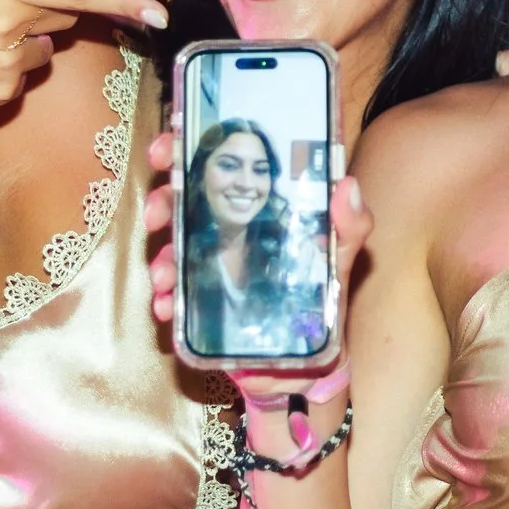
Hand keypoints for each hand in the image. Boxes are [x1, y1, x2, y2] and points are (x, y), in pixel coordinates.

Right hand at [143, 129, 368, 427]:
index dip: (187, 146)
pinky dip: (165, 298)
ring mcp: (209, 265)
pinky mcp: (201, 303)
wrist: (310, 366)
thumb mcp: (343, 258)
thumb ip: (350, 227)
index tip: (170, 142)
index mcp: (256, 206)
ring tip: (164, 275)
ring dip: (160, 257)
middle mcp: (226, 229)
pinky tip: (167, 306)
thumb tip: (347, 185)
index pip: (216, 164)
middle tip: (158, 211)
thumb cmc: (325, 298)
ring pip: (171, 248)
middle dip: (162, 200)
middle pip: (182, 200)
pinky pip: (173, 294)